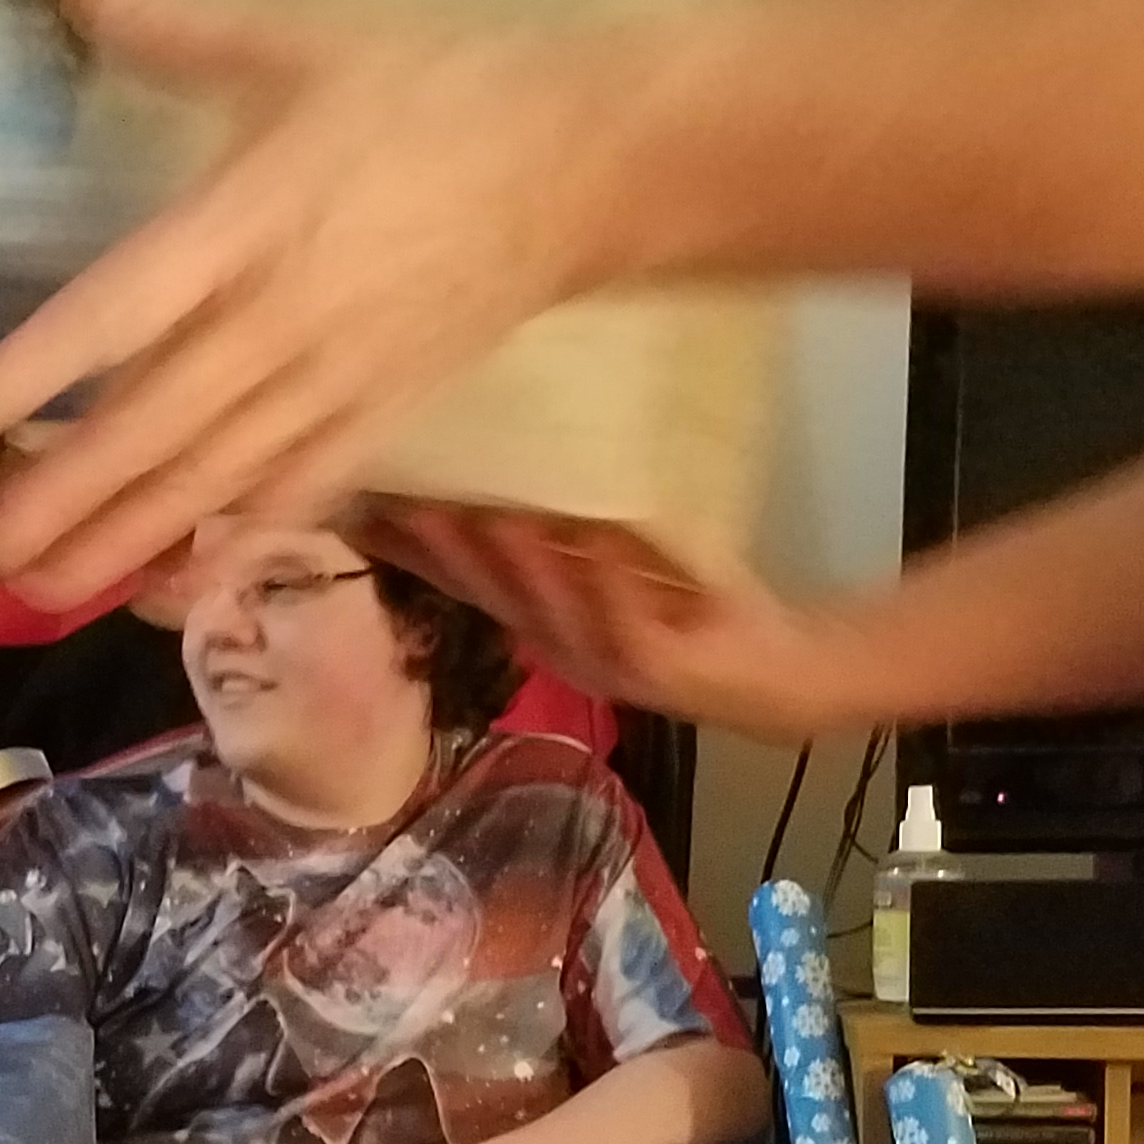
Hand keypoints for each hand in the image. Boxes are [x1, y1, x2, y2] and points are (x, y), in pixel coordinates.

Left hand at [0, 0, 631, 604]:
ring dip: (119, 545)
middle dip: (55, 498)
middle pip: (153, 428)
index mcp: (248, 221)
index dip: (36, 373)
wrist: (578, 167)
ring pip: (212, 485)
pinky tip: (160, 593)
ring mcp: (333, 385)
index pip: (121, 310)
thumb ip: (173, 28)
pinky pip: (291, 504)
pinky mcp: (380, 423)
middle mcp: (281, 320)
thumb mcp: (297, 46)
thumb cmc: (428, 100)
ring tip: (33, 591)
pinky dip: (226, 554)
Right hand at [364, 502, 893, 738]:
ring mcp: (611, 665)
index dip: (411, 550)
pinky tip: (592, 547)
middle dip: (444, 552)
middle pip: (492, 599)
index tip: (361, 506)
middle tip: (401, 501)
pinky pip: (629, 623)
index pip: (464, 583)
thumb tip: (515, 463)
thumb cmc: (699, 613)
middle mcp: (564, 650)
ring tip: (483, 516)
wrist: (782, 680)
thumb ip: (570, 533)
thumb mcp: (622, 564)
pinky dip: (610, 584)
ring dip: (516, 566)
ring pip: (550, 614)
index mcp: (545, 625)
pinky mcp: (662, 672)